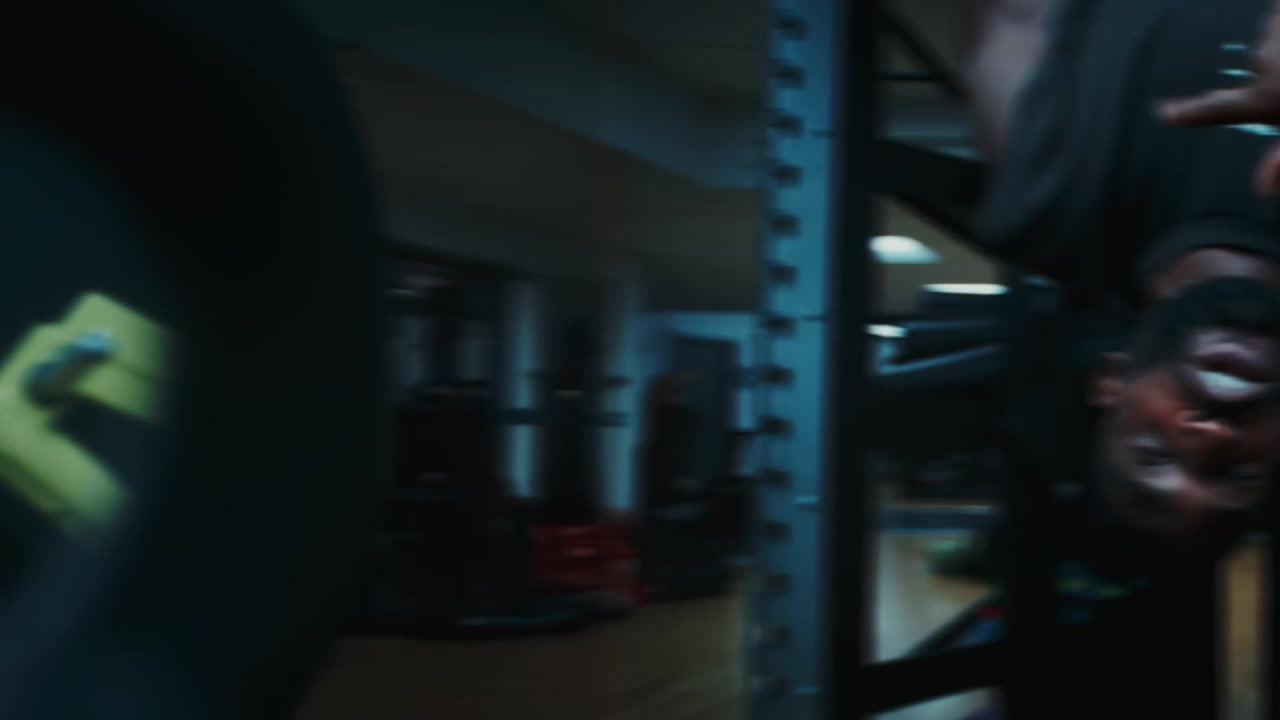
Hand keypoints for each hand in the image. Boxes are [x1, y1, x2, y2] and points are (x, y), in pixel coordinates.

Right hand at [1159, 3, 1279, 195]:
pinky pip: (1276, 19)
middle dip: (1276, 71)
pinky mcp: (1278, 15)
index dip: (1189, 113)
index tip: (1164, 114)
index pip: (1217, 110)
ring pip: (1272, 39)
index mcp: (1266, 99)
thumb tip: (1263, 190)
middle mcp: (1262, 65)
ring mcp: (1270, 35)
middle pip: (1260, 66)